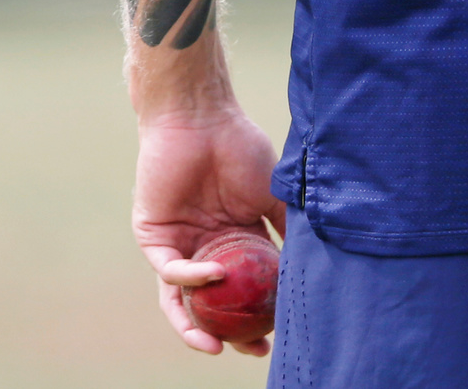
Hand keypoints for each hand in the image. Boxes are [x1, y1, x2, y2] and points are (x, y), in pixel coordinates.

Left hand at [133, 107, 285, 355]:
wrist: (201, 118)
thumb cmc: (239, 148)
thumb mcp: (274, 197)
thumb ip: (289, 232)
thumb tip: (313, 272)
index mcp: (237, 241)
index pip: (245, 292)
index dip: (258, 319)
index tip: (276, 341)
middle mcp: (206, 247)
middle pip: (212, 303)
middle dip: (227, 333)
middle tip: (249, 350)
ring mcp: (179, 242)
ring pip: (181, 296)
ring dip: (194, 324)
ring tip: (212, 344)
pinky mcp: (153, 233)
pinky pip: (169, 268)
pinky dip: (191, 278)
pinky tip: (215, 276)